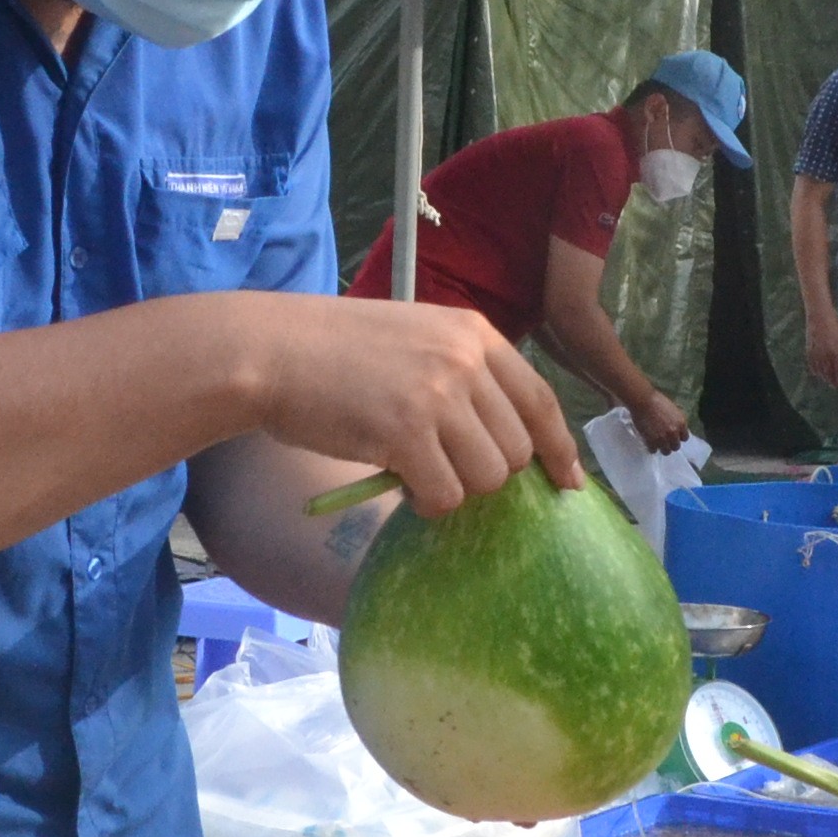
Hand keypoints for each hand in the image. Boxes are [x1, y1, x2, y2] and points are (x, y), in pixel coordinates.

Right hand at [247, 296, 582, 514]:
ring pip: (488, 477)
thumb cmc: (332, 352)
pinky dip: (428, 503)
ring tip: (417, 473)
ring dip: (456, 488)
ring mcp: (438, 394)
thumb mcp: (414, 340)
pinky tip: (400, 484)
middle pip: (517, 449)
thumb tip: (503, 445)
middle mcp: (465, 360)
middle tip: (444, 469)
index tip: (568, 481)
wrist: (269, 351)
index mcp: (473, 333)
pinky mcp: (406, 431)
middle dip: (487, 473)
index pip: (540, 401)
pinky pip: (447, 494)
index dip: (559, 448)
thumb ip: (462, 377)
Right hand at [627, 389, 691, 453]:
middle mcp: (674, 432)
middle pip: (676, 446)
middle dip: (670, 444)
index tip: (673, 436)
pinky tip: (649, 442)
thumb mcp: (673, 410)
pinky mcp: (651, 441)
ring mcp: (663, 438)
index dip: (678, 437)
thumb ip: (676, 421)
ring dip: (661, 447)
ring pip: (666, 451)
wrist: (643, 400)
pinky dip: (651, 447)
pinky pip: (653, 450)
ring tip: (656, 443)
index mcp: (681, 423)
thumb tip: (676, 429)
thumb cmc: (656, 401)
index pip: (684, 438)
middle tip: (664, 440)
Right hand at [805, 312, 837, 390]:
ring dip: (824, 377)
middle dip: (834, 381)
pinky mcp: (809, 349)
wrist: (819, 316)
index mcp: (836, 352)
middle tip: (837, 387)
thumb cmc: (834, 325)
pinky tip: (816, 374)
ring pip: (820, 370)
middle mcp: (825, 355)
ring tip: (828, 382)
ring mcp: (816, 353)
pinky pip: (811, 363)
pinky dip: (814, 370)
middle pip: (829, 373)